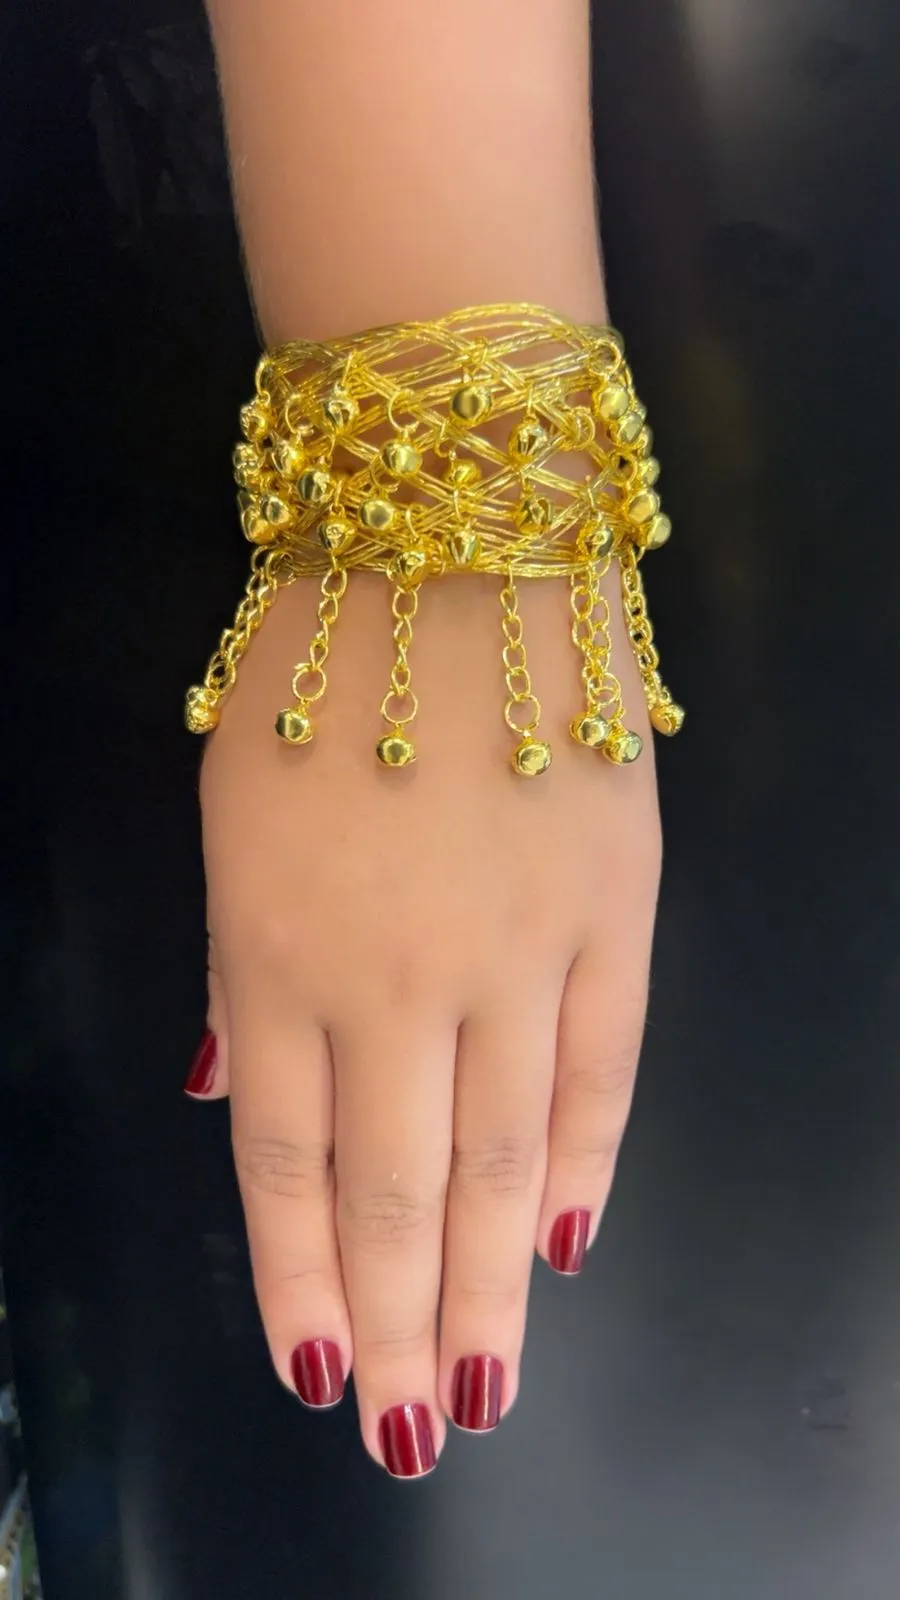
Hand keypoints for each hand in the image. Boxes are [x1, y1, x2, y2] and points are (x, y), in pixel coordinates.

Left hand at [193, 564, 660, 1474]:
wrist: (453, 533)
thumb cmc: (317, 661)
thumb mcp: (228, 809)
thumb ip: (235, 969)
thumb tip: (230, 1091)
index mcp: (276, 952)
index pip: (286, 1165)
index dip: (296, 1281)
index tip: (315, 1368)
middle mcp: (395, 977)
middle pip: (393, 1190)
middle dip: (398, 1322)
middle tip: (410, 1433)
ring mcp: (516, 948)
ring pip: (501, 1155)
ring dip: (486, 1281)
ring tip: (486, 1382)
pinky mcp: (613, 907)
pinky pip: (605, 1068)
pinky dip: (584, 1163)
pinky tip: (562, 1241)